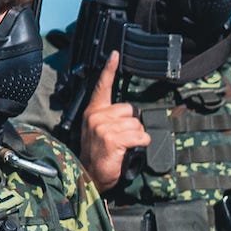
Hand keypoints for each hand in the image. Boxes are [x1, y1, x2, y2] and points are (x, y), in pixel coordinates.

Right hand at [81, 51, 150, 191]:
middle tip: (121, 139)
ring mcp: (103, 127)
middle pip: (130, 110)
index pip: (101, 86)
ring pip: (136, 124)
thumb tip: (131, 114)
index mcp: (93, 112)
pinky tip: (130, 149)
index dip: (109, 69)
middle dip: (132, 125)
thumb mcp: (99, 131)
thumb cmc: (98, 155)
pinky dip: (141, 143)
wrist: (90, 175)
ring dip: (136, 137)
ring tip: (123, 146)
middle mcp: (96, 116)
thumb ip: (111, 118)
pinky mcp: (111, 138)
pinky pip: (139, 136)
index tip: (115, 54)